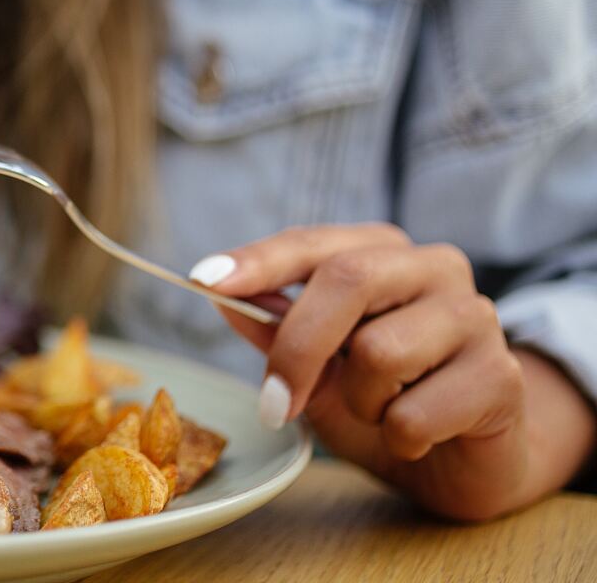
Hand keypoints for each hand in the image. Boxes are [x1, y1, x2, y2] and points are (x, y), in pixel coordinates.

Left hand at [191, 223, 594, 520]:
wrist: (464, 459)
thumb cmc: (383, 398)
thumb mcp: (316, 366)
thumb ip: (274, 328)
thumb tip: (219, 293)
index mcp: (384, 253)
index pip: (313, 244)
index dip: (257, 261)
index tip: (203, 281)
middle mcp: (434, 268)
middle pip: (348, 280)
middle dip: (297, 347)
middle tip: (275, 404)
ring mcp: (476, 316)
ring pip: (380, 351)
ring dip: (359, 401)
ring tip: (380, 411)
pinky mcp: (501, 376)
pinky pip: (413, 413)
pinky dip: (396, 438)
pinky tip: (416, 436)